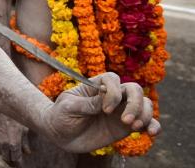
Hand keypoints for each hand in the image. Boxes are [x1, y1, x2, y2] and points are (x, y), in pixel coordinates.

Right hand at [0, 111, 29, 165]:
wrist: (1, 106)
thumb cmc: (16, 115)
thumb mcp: (25, 128)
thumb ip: (26, 142)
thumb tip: (28, 152)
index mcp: (13, 143)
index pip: (16, 160)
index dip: (19, 164)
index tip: (21, 166)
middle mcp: (4, 144)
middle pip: (7, 159)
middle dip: (12, 162)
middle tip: (16, 162)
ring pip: (0, 153)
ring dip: (5, 155)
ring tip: (10, 155)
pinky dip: (0, 148)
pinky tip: (4, 145)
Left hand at [43, 72, 159, 152]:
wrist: (61, 134)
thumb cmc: (61, 115)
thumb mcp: (68, 107)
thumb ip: (87, 104)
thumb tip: (105, 101)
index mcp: (96, 86)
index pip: (112, 79)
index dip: (113, 92)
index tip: (104, 109)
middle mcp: (111, 96)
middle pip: (134, 89)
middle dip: (135, 104)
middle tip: (125, 121)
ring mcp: (120, 111)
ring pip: (144, 104)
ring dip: (145, 114)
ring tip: (133, 127)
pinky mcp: (125, 127)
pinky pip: (146, 123)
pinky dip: (153, 126)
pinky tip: (152, 133)